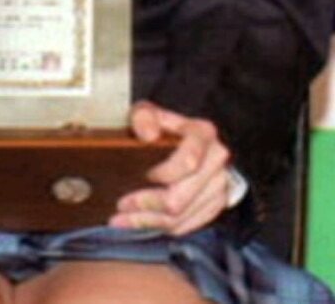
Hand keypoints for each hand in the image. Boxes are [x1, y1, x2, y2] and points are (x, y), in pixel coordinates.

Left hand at [109, 100, 230, 235]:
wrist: (185, 137)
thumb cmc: (161, 126)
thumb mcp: (148, 112)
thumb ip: (144, 117)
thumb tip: (148, 134)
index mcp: (203, 134)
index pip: (188, 162)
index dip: (163, 174)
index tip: (143, 175)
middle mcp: (216, 160)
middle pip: (181, 198)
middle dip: (147, 205)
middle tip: (121, 205)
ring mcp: (218, 185)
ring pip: (181, 217)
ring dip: (148, 221)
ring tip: (123, 218)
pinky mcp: (214, 205)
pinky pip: (186, 226)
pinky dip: (161, 227)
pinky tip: (140, 222)